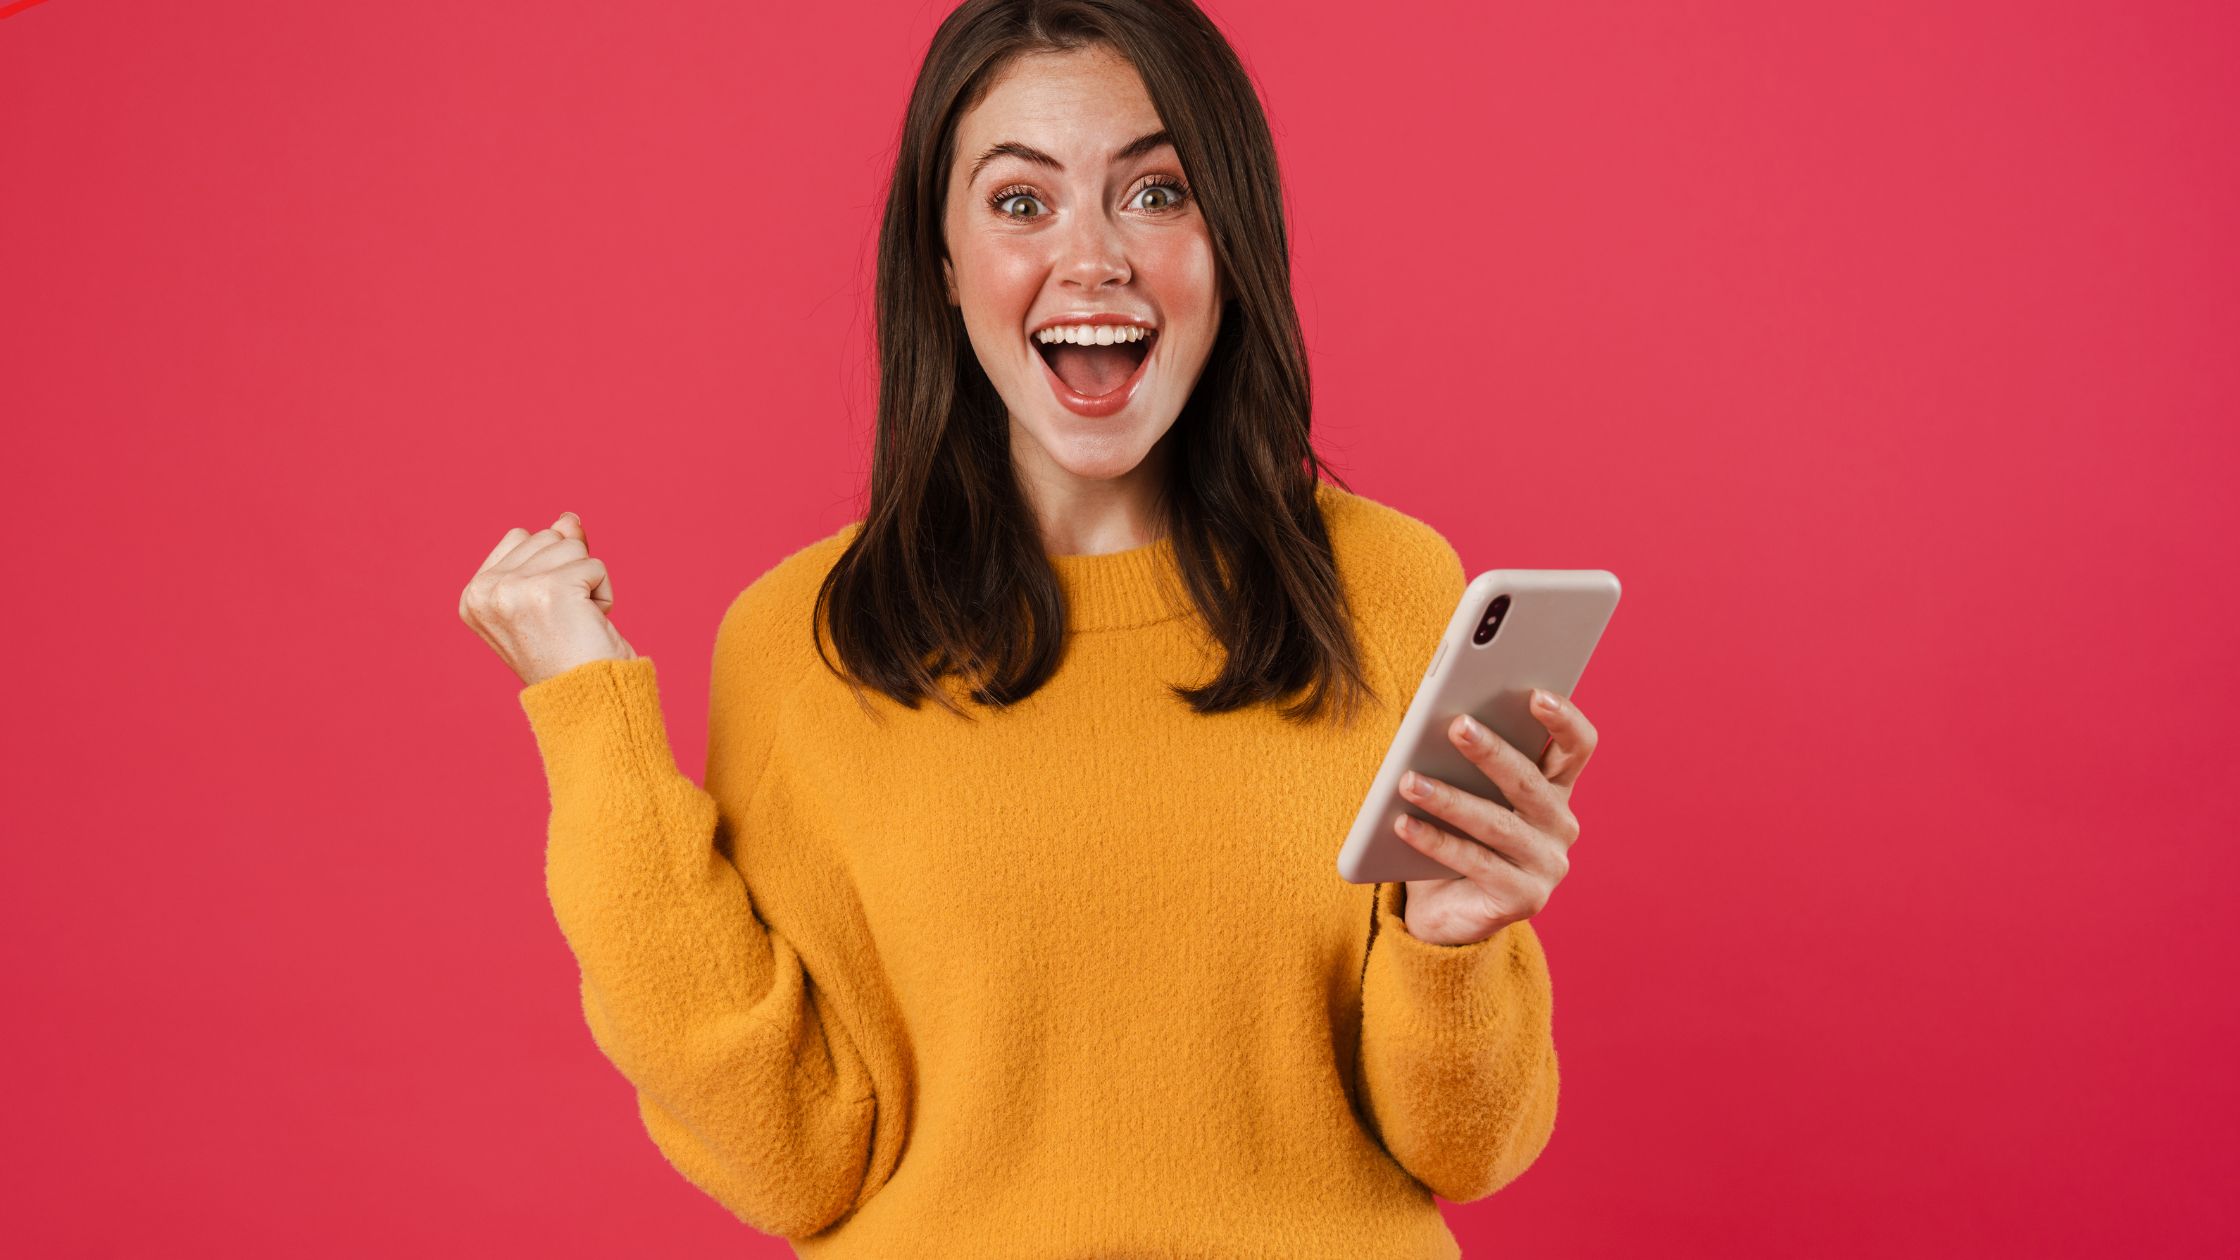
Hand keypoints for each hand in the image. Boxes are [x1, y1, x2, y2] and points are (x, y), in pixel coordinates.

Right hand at [458, 510, 637, 687]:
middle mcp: (484, 591)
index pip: (522, 537)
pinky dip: (604, 595)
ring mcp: (513, 589)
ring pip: (572, 546)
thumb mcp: (551, 596)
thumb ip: (552, 552)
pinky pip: (596, 565)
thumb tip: (568, 517)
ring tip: (576, 625)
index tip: (545, 614)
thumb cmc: (571, 655)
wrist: (587, 701)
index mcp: (473, 595)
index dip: (550, 568)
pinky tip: (589, 626)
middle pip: (548, 536)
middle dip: (570, 574)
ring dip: (588, 584)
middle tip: (564, 623)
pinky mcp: (550, 589)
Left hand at [1389, 689, 1596, 945]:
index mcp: (1555, 788)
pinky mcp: (1524, 898)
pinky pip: (1475, 863)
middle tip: (1457, 725)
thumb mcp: (1464, 789)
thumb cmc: (1455, 832)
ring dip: (1450, 799)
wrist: (1445, 908)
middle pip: (1530, 782)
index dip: (1564, 719)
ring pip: (1497, 824)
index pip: (1578, 746)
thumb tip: (1440, 719)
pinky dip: (1435, 841)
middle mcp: (1561, 825)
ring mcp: (1547, 865)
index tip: (1535, 693)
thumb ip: (1465, 757)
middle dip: (1491, 752)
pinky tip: (1403, 824)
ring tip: (1409, 780)